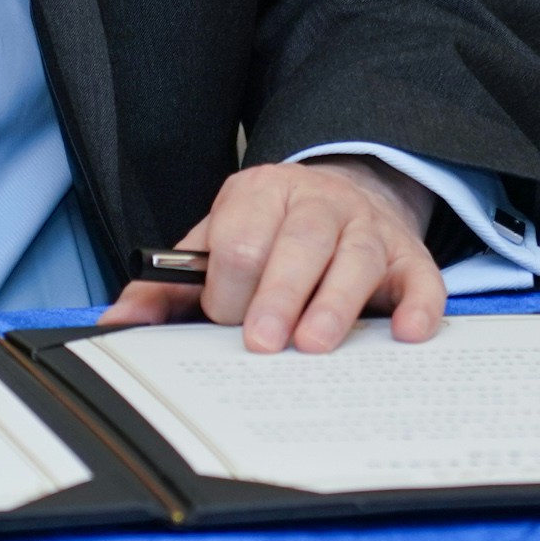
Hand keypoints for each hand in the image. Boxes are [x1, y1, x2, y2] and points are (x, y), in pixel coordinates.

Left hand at [95, 155, 450, 352]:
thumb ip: (167, 284)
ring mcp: (368, 227)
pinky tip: (408, 333)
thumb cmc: (267, 234)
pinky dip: (420, 305)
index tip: (221, 320)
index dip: (228, 286)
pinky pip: (422, 277)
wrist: (339, 195)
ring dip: (335, 304)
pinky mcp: (409, 255)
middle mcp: (319, 203)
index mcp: (260, 195)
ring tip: (315, 346)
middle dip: (278, 294)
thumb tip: (117, 321)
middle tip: (262, 341)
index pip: (242, 238)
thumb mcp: (213, 245)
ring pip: (356, 258)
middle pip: (300, 243)